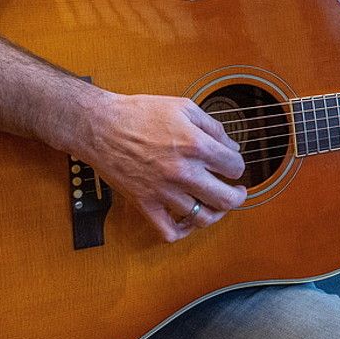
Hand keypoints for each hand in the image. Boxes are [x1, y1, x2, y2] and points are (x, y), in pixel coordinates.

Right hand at [75, 93, 246, 242]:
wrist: (101, 126)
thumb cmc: (140, 113)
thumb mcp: (184, 107)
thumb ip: (213, 126)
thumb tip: (231, 145)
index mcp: (196, 145)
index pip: (234, 166)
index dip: (237, 165)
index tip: (232, 164)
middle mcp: (183, 172)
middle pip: (226, 199)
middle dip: (238, 196)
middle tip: (238, 191)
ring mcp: (164, 191)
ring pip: (202, 218)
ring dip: (215, 212)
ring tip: (216, 204)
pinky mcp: (145, 204)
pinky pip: (169, 231)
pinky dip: (184, 231)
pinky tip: (188, 220)